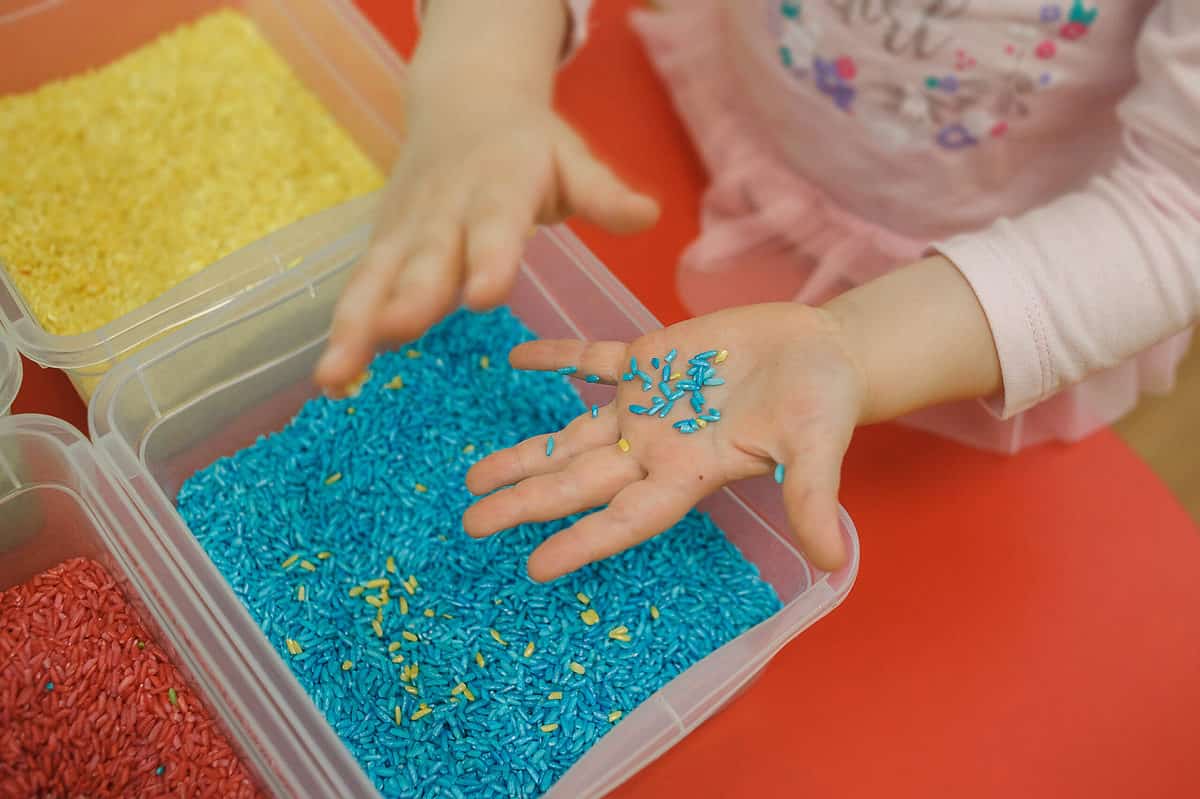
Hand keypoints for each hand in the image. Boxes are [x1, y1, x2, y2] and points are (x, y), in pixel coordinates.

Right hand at [313, 91, 658, 393]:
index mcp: (498, 186)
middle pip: (426, 257)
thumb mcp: (571, 159)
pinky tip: (330, 378)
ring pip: (377, 279)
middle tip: (397, 333)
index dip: (489, 258)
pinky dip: (343, 331)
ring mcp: (406, 230)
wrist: (462, 102)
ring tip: (334, 375)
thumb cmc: (528, 145)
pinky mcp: (382, 246)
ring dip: (355, 326)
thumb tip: (649, 216)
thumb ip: (604, 195)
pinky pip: (360, 290)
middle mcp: (445, 211)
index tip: (484, 295)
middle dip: (410, 298)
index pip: (495, 224)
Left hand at [463, 303, 864, 580]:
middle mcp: (655, 447)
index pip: (626, 517)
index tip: (534, 566)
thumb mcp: (817, 446)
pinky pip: (591, 359)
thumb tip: (833, 562)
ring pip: (572, 434)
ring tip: (472, 476)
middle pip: (580, 482)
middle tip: (472, 523)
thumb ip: (810, 496)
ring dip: (525, 452)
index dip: (583, 541)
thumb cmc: (824, 404)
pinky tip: (517, 357)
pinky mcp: (649, 359)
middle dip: (526, 501)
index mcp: (689, 473)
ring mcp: (646, 405)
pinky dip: (557, 357)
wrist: (821, 353)